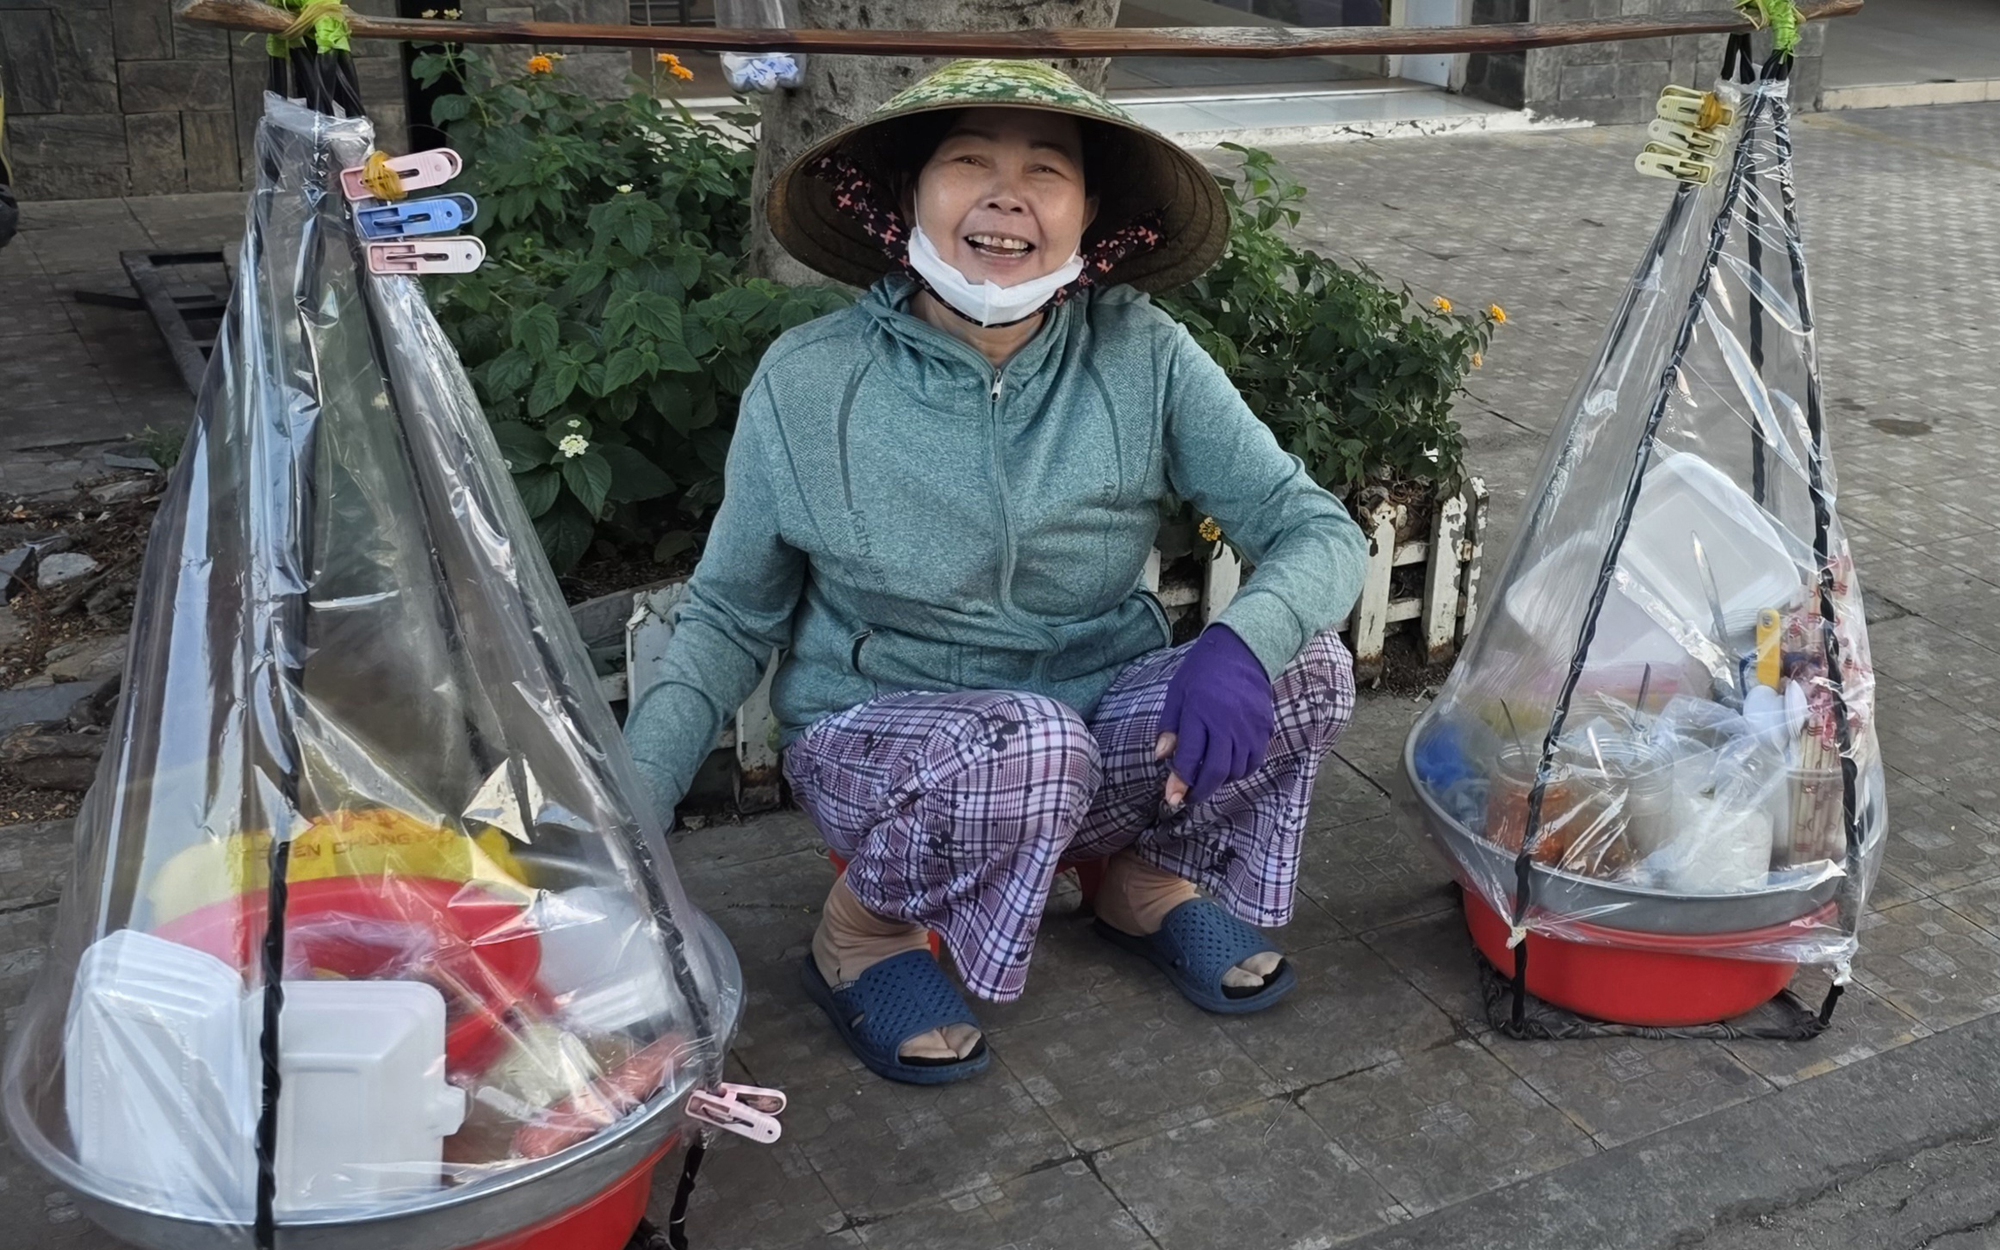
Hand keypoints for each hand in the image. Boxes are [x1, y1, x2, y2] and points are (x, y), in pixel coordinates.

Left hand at [1154, 625, 1274, 807]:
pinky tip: (1227, 766)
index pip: (1189, 758)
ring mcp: (1249, 728)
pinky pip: (1254, 762)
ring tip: (1206, 776)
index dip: (1179, 782)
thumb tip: (1161, 757)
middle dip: (1200, 791)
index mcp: (1199, 712)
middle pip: (1216, 771)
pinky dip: (1239, 771)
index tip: (1172, 798)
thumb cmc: (1202, 672)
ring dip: (1219, 781)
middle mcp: (1227, 723)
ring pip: (1236, 771)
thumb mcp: (1177, 693)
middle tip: (1188, 797)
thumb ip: (1169, 727)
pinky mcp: (1265, 729)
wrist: (1241, 652)